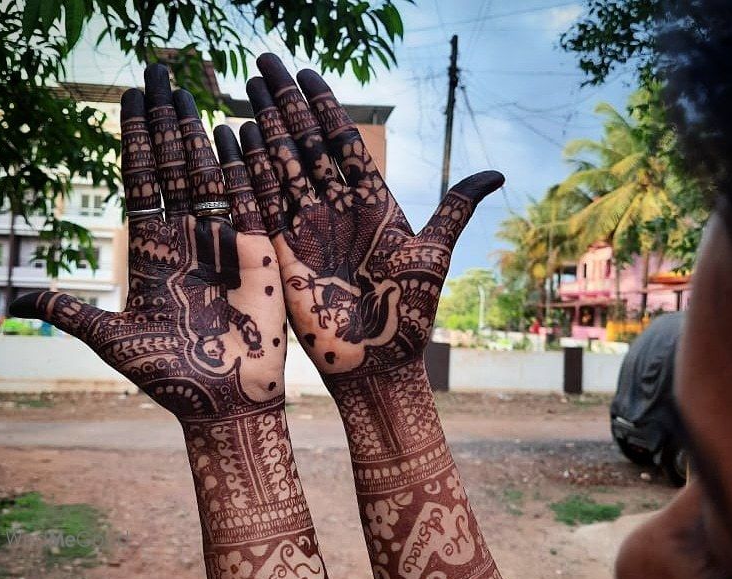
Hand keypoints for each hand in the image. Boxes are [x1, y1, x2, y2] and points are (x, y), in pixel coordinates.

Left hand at [10, 64, 285, 419]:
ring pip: (207, 177)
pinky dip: (242, 168)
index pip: (140, 185)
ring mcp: (223, 244)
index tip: (129, 99)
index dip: (134, 142)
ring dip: (196, 134)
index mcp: (153, 255)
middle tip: (158, 72)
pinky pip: (249, 202)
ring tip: (188, 89)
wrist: (227, 402)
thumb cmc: (173, 379)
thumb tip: (21, 298)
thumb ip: (74, 312)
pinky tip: (232, 132)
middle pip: (172, 169)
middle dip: (164, 122)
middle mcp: (186, 241)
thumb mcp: (115, 342)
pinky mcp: (258, 255)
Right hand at [239, 54, 503, 379]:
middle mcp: (337, 213)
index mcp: (374, 207)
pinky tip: (234, 141)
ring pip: (283, 169)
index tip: (308, 72)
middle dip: (286, 104)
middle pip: (308, 146)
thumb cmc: (410, 318)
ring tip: (247, 88)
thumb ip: (456, 208)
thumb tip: (498, 172)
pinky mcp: (285, 256)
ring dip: (264, 128)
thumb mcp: (435, 257)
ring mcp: (308, 232)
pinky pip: (264, 208)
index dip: (326, 108)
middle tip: (264, 60)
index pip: (345, 144)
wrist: (378, 364)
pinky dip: (248, 175)